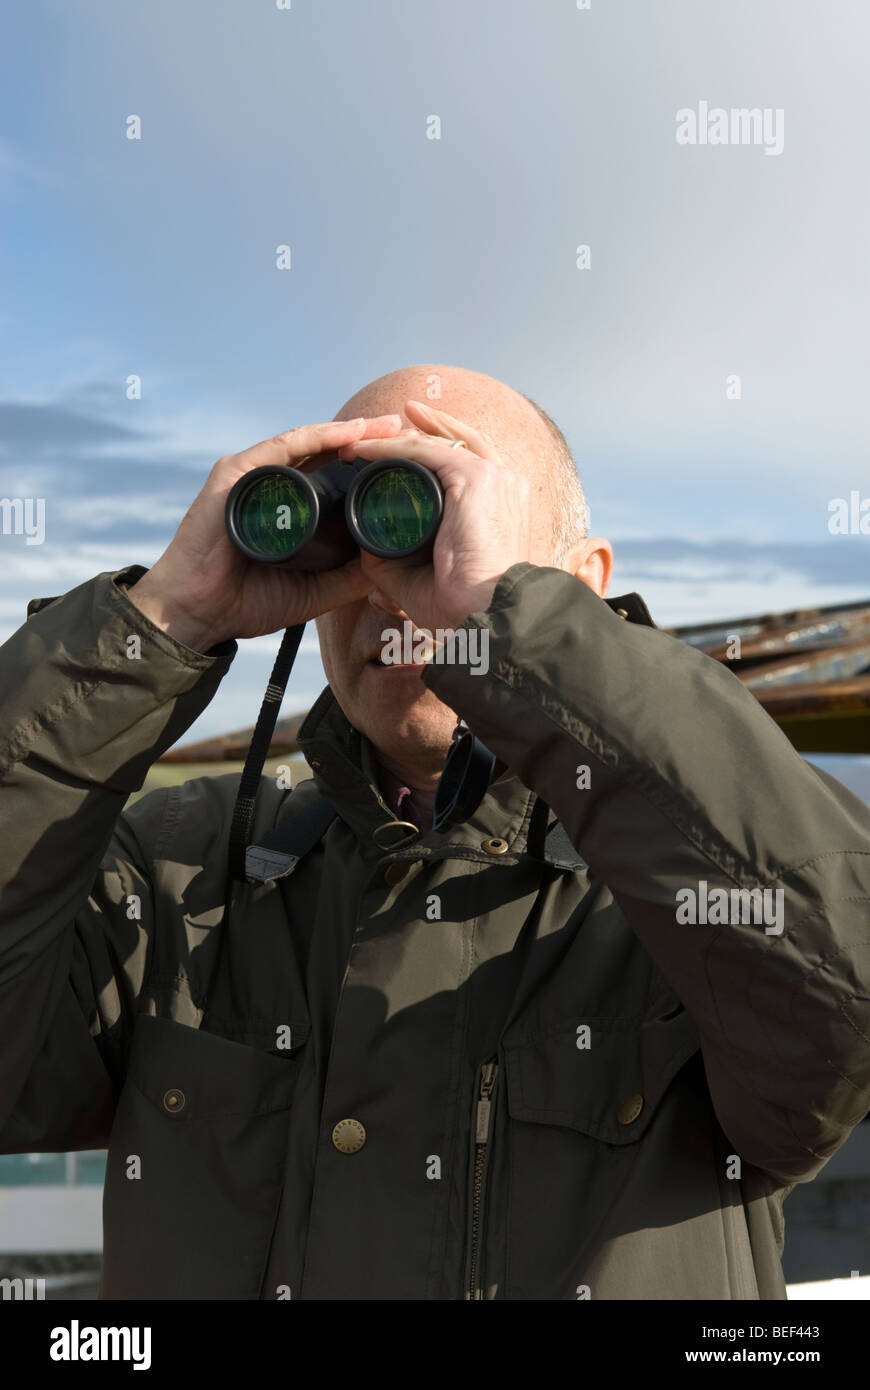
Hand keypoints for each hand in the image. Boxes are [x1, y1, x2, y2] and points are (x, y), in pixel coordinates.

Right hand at [127, 416, 406, 650]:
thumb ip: (347, 579)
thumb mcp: (313, 591)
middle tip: (405, 430)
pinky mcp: (235, 474)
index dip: (368, 465)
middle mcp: (270, 484)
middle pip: (325, 452)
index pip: (332, 475)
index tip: (406, 460)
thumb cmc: (246, 601)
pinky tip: (348, 434)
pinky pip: (283, 448)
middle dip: (366, 439)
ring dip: (350, 431)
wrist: (197, 613)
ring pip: (310, 443)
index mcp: (287, 506)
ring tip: (386, 426)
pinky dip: (318, 437)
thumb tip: (389, 568)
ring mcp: (252, 476)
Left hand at [337, 400, 533, 630]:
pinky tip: (365, 450)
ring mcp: (494, 477)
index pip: (472, 462)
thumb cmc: (464, 607)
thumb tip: (366, 545)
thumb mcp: (425, 576)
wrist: (487, 615)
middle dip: (424, 430)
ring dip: (401, 436)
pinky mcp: (476, 478)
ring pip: (440, 443)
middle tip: (388, 426)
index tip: (403, 451)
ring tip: (368, 432)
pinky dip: (393, 447)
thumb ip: (398, 558)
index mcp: (504, 505)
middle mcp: (505, 484)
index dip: (437, 452)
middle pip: (461, 442)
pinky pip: (426, 451)